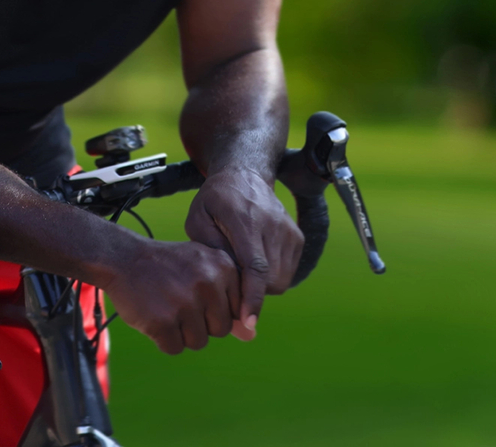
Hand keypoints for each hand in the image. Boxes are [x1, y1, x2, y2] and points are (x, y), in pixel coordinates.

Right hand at [100, 238, 239, 354]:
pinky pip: (174, 348)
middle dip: (200, 323)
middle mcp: (208, 283)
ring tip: (165, 306)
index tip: (195, 292)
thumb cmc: (168, 267)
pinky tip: (153, 315)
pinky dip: (163, 338)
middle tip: (178, 300)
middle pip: (220, 330)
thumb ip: (229, 301)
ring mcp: (185, 303)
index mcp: (224, 266)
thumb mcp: (203, 271)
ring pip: (199, 342)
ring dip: (181, 332)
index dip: (214, 308)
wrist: (123, 258)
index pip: (236, 312)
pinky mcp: (162, 322)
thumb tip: (251, 337)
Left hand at [184, 167, 302, 339]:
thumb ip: (211, 252)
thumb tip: (223, 288)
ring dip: (262, 286)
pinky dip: (272, 276)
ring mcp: (289, 232)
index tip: (248, 322)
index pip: (256, 267)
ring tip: (241, 271)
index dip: (253, 297)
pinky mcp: (297, 237)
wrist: (245, 174)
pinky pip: (288, 272)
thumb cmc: (215, 199)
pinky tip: (254, 263)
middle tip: (230, 289)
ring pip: (281, 280)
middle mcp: (273, 226)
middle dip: (251, 294)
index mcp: (245, 221)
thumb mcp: (198, 219)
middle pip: (271, 280)